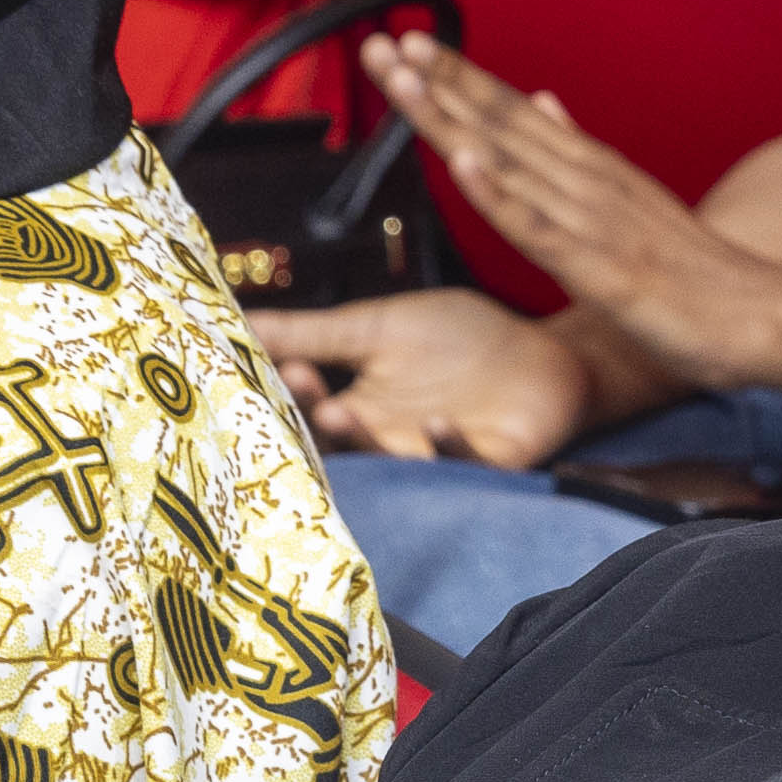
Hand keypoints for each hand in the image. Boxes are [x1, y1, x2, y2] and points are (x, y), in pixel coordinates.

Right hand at [251, 283, 594, 468]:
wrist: (542, 353)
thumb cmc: (460, 339)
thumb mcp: (377, 326)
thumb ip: (314, 332)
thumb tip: (239, 319)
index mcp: (360, 409)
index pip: (312, 411)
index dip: (295, 395)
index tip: (278, 368)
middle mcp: (391, 440)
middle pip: (349, 446)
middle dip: (326, 427)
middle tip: (308, 402)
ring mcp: (437, 455)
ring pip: (398, 459)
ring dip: (373, 440)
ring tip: (347, 412)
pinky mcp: (488, 461)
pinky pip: (464, 462)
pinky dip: (448, 445)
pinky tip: (437, 423)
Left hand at [363, 36, 781, 392]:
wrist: (761, 317)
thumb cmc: (697, 275)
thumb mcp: (634, 201)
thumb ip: (581, 153)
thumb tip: (543, 99)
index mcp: (593, 170)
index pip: (514, 114)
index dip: (458, 78)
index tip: (409, 43)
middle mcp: (587, 181)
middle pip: (499, 122)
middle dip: (436, 82)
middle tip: (378, 42)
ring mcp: (591, 220)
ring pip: (508, 160)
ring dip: (451, 117)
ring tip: (403, 78)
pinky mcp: (598, 266)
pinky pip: (537, 227)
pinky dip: (498, 193)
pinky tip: (463, 162)